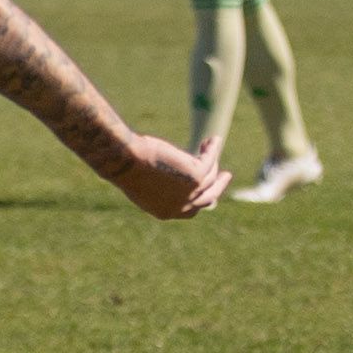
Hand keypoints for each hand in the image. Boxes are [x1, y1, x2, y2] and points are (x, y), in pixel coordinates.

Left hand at [109, 132, 228, 219]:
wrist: (127, 161)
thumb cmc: (127, 168)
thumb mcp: (143, 182)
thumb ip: (159, 185)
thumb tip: (169, 175)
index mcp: (165, 212)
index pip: (190, 210)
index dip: (199, 199)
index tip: (205, 187)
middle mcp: (180, 207)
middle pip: (207, 198)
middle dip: (217, 187)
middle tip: (225, 175)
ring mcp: (190, 193)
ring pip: (210, 177)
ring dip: (213, 160)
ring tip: (212, 144)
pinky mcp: (197, 177)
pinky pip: (210, 161)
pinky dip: (213, 149)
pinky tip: (214, 140)